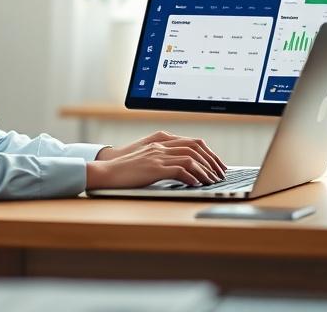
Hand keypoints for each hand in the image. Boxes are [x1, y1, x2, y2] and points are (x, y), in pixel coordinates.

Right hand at [96, 131, 226, 176]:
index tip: (217, 165)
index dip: (208, 153)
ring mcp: (157, 156)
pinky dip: (191, 177)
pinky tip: (196, 184)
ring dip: (204, 171)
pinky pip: (179, 170)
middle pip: (195, 148)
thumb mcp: (147, 160)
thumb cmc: (125, 169)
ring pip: (190, 159)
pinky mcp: (154, 168)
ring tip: (212, 181)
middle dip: (211, 161)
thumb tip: (184, 170)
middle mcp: (161, 146)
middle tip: (220, 174)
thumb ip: (163, 159)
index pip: (192, 142)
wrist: (107, 172)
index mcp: (161, 141)